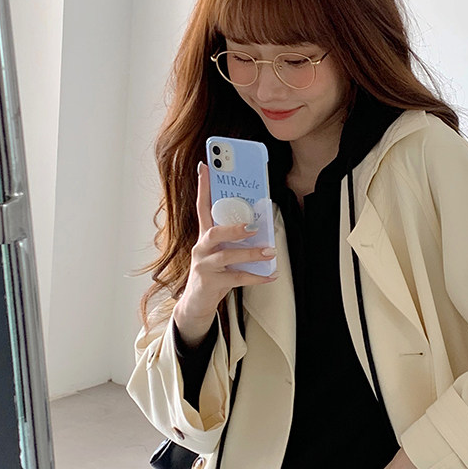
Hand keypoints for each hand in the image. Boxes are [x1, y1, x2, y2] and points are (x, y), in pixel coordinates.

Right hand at [173, 163, 277, 345]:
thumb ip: (233, 238)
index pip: (202, 206)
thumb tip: (258, 224)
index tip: (205, 167)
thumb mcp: (220, 250)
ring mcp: (204, 265)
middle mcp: (201, 248)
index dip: (203, 187)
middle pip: (214, 232)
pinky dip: (256, 277)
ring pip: (227, 256)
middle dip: (234, 228)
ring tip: (269, 251)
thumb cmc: (212, 271)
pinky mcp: (211, 282)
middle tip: (252, 226)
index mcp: (204, 235)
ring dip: (250, 253)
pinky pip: (237, 278)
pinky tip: (270, 275)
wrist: (197, 302)